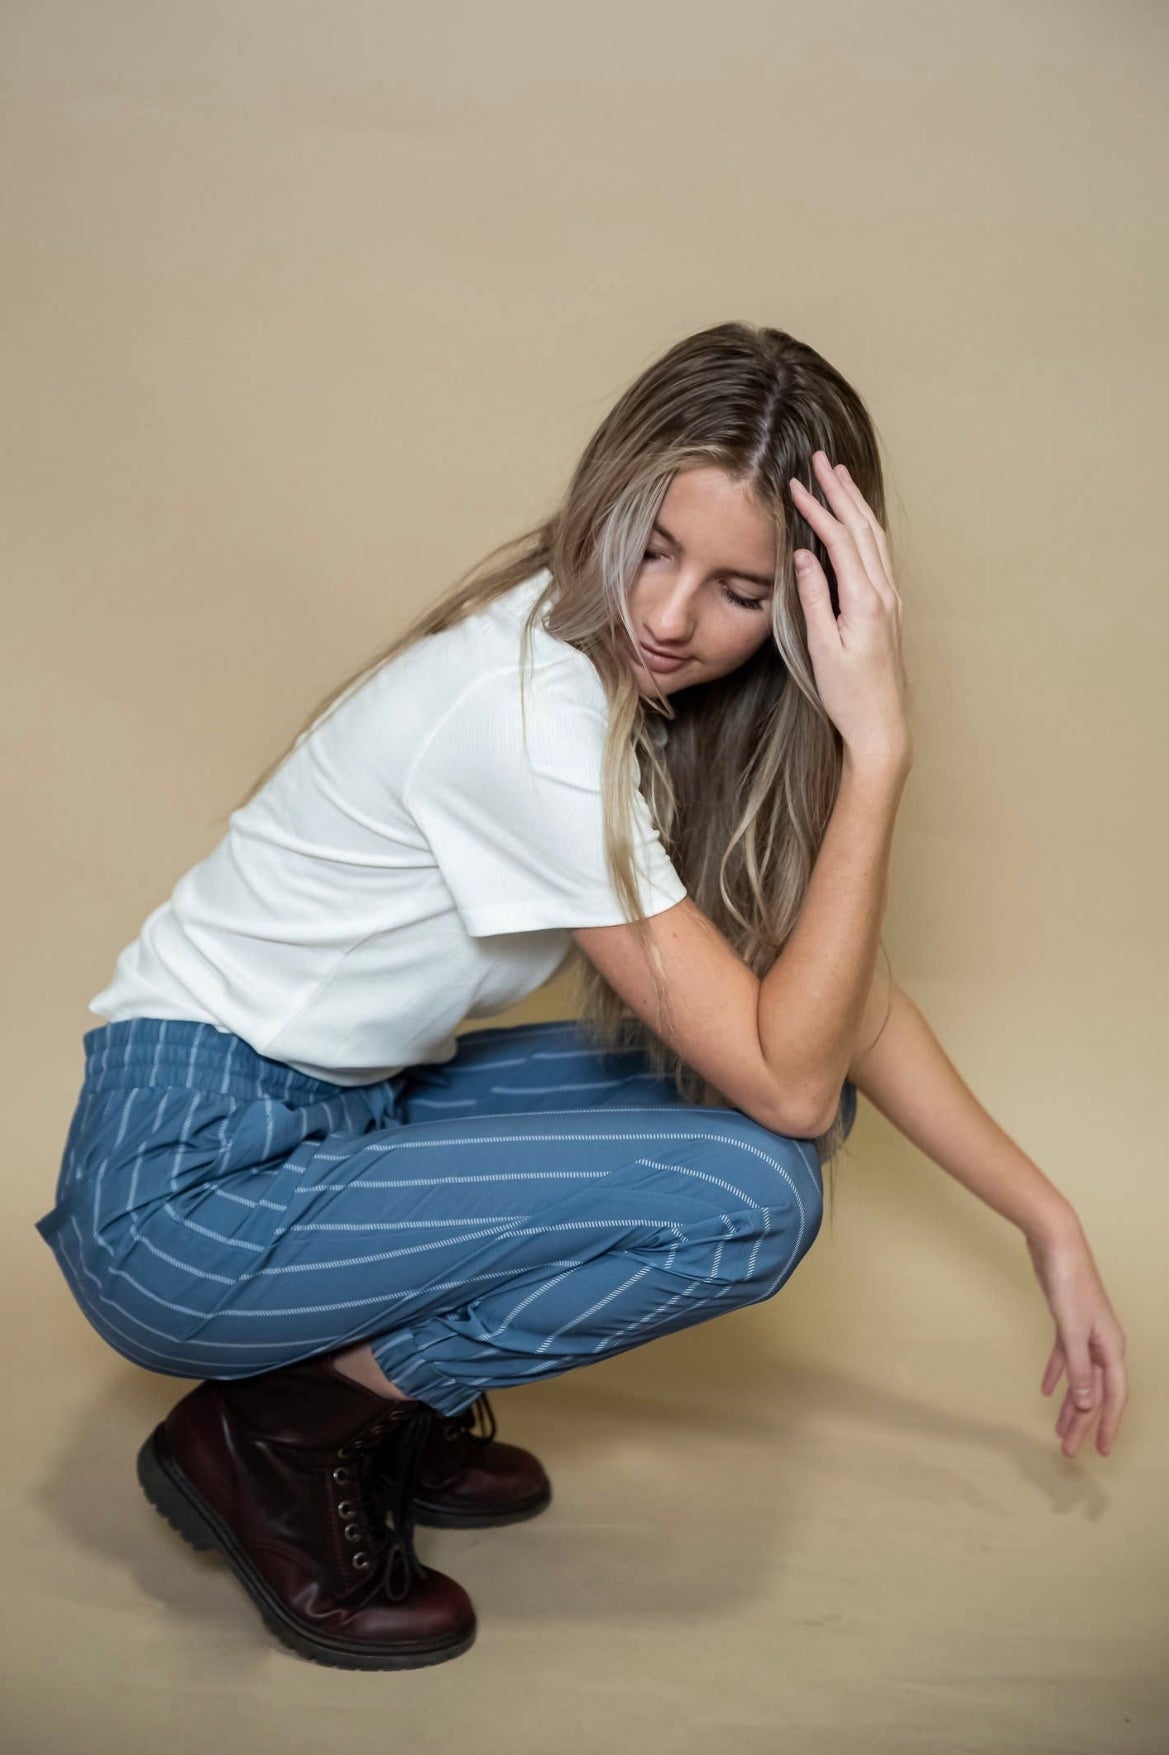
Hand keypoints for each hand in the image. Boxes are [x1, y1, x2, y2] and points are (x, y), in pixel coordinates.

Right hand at [789, 451, 911, 772]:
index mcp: (865, 600)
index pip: (839, 540)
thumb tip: (804, 556)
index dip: (817, 509)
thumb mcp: (822, 648)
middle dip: (841, 492)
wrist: (880, 726)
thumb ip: (814, 598)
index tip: (796, 484)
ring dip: (856, 506)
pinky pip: (878, 556)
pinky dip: (864, 529)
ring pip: (875, 539)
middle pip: (863, 529)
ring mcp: (890, 601)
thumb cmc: (848, 695)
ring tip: (840, 479)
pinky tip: (856, 524)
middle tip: (823, 460)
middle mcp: (884, 594)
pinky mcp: (889, 611)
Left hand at [1025, 1221, 1127, 1457]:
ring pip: (1080, 1377)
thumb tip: (1087, 1404)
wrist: (1055, 1243)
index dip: (1108, 1425)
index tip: (1101, 1450)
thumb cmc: (1069, 1283)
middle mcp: (1103, 1343)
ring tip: (1058, 1428)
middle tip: (1069, 1449)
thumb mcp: (1072, 1331)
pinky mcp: (1067, 1322)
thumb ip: (1079, 1369)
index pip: (1113, 1397)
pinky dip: (1057, 1373)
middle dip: (1083, 1423)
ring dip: (1070, 1404)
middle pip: (1095, 1392)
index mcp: (1111, 1347)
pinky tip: (1046, 1390)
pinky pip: (1065, 1357)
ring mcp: (1086, 1332)